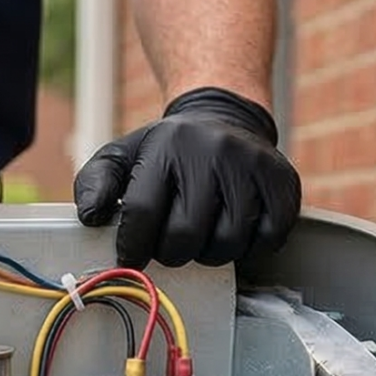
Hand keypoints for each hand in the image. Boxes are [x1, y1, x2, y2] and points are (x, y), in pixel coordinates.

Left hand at [74, 87, 301, 268]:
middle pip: (186, 235)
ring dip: (210, 253)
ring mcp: (252, 165)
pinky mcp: (283, 181)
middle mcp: (213, 151)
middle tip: (171, 245)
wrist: (225, 119)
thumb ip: (95, 184)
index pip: (143, 213)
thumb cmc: (167, 151)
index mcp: (167, 147)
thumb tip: (91, 217)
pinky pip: (268, 238)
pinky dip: (250, 248)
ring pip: (229, 242)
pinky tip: (234, 230)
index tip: (131, 256)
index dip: (133, 247)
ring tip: (203, 235)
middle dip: (173, 253)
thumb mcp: (121, 156)